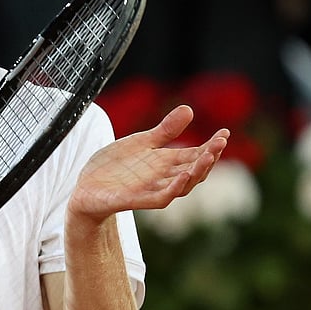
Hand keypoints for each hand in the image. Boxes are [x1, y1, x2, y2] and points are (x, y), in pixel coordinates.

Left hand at [68, 105, 228, 223]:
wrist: (86, 188)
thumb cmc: (115, 168)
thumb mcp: (141, 142)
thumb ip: (165, 130)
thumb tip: (189, 109)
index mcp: (167, 163)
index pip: (196, 155)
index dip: (211, 146)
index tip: (225, 133)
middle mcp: (164, 178)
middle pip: (195, 170)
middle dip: (209, 157)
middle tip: (220, 142)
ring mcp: (152, 190)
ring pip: (183, 185)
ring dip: (197, 171)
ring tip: (208, 156)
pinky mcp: (136, 200)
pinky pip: (161, 198)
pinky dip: (174, 188)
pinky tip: (184, 175)